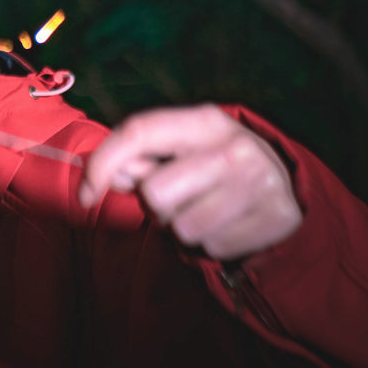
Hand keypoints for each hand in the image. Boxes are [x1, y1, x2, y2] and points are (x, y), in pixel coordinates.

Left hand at [80, 104, 303, 260]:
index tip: (85, 194)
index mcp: (204, 120)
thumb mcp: (177, 151)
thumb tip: (105, 174)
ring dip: (182, 228)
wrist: (282, 185)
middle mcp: (236, 147)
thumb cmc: (209, 166)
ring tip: (202, 211)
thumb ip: (136, 159)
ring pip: (183, 228)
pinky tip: (226, 224)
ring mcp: (262, 182)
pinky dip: (211, 243)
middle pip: (155, 193)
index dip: (103, 163)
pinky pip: (213, 247)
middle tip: (176, 199)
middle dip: (154, 206)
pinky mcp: (279, 218)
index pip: (139, 132)